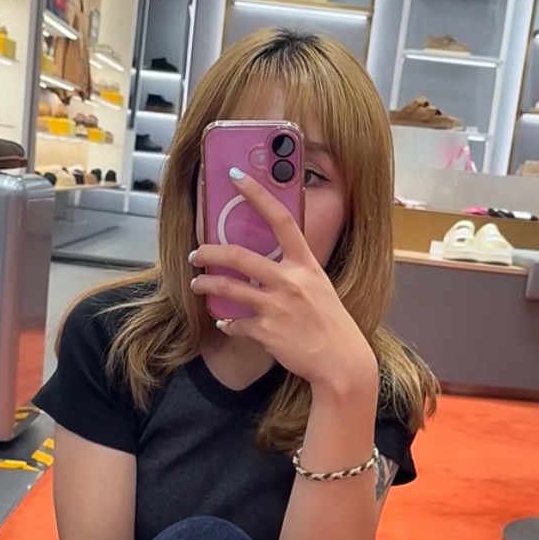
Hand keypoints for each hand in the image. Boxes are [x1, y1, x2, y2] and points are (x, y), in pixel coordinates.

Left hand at [189, 174, 376, 393]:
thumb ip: (295, 271)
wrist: (341, 363)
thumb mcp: (320, 287)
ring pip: (228, 288)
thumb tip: (267, 263)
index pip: (281, 219)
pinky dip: (226, 322)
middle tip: (196, 253)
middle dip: (210, 252)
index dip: (257, 194)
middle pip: (239, 256)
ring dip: (206, 284)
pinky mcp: (265, 332)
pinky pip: (235, 323)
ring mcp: (276, 307)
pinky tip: (224, 322)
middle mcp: (290, 282)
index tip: (237, 176)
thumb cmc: (332, 324)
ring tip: (197, 284)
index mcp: (306, 265)